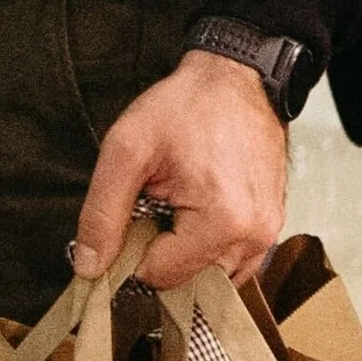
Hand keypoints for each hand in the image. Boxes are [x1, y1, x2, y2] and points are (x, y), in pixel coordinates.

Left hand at [72, 50, 288, 289]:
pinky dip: (209, 249)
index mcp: (222, 222)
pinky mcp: (272, 226)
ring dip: (186, 254)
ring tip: (178, 205)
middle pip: (189, 283)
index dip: (133, 253)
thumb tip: (90, 268)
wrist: (236, 77)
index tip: (131, 216)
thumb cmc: (186, 106)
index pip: (161, 277)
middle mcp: (254, 236)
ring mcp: (268, 233)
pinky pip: (233, 262)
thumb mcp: (127, 150)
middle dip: (163, 253)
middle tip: (155, 205)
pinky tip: (197, 213)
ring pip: (211, 277)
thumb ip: (102, 214)